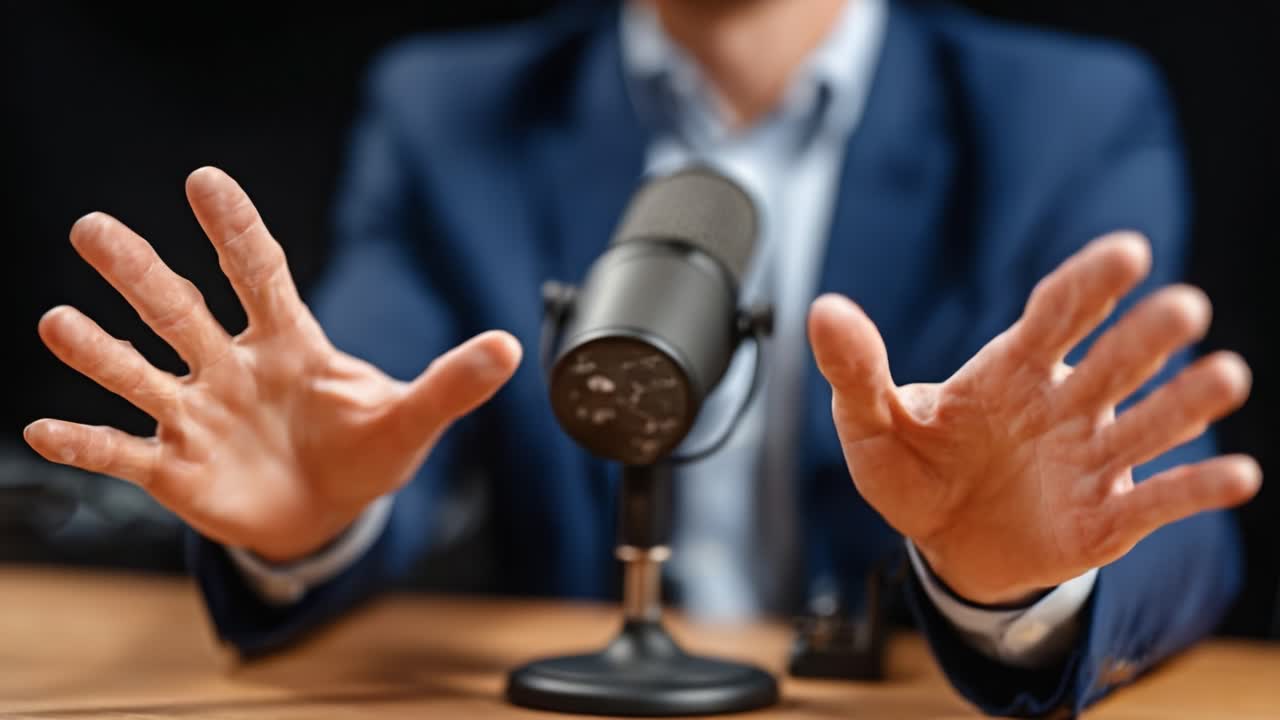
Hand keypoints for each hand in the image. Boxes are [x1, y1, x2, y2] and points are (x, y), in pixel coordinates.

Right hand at [24, 167, 521, 562]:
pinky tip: (47, 430)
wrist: (332, 511)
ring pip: (140, 374)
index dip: (235, 230)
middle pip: (180, 308)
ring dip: (99, 351)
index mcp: (289, 343)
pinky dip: (88, 444)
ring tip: (57, 322)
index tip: (205, 181)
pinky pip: (124, 453)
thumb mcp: (412, 417)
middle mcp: (232, 367)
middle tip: (93, 230)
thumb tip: (508, 345)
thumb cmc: (366, 451)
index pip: (258, 273)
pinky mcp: (176, 468)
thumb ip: (452, 383)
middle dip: (139, 272)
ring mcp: (199, 415)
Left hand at [808, 232, 1259, 604]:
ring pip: (1147, 425)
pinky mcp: (1105, 518)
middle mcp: (1064, 404)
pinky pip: (1154, 502)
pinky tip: (1237, 474)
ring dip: (1186, 402)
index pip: (1056, 315)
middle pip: (1111, 361)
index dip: (1088, 284)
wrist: (942, 542)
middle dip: (1146, 336)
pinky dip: (1193, 489)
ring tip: (1225, 376)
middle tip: (1183, 307)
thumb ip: (856, 370)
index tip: (1126, 251)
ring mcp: (1091, 459)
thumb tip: (822, 309)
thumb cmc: (914, 469)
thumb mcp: (872, 422)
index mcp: (1012, 370)